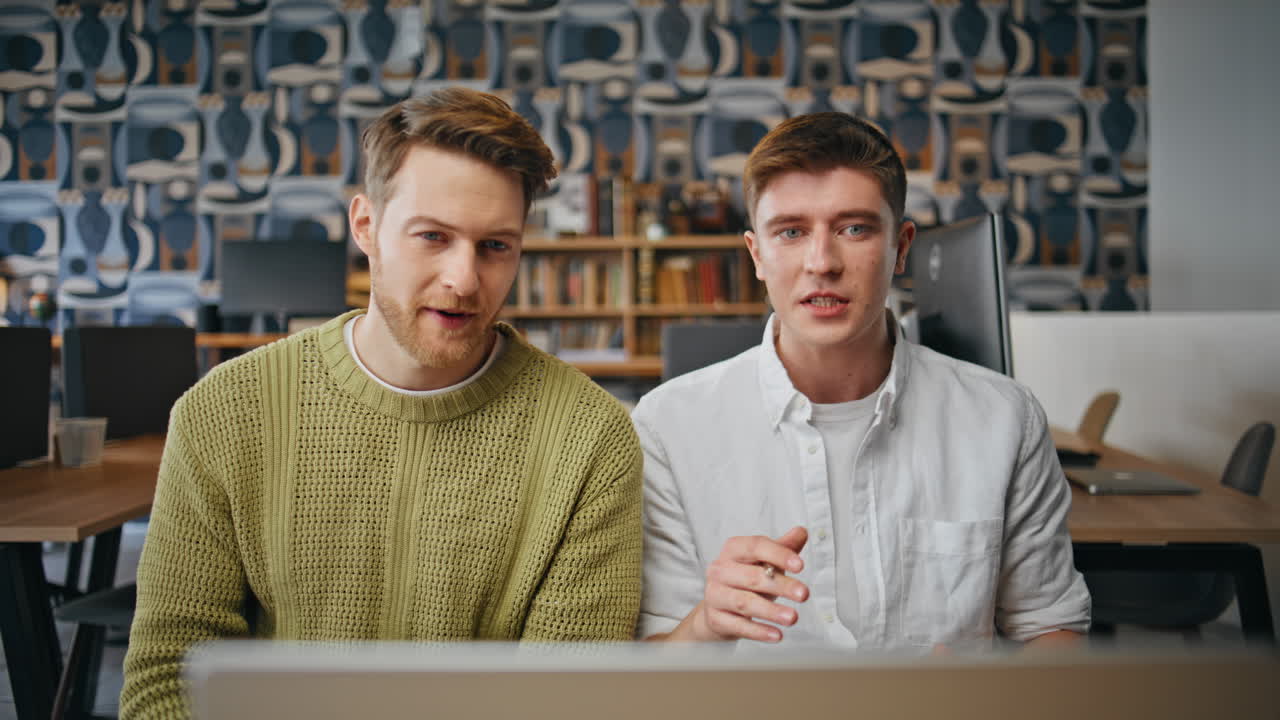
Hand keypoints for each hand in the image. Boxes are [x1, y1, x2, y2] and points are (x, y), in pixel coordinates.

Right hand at [664, 526, 809, 642]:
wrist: (718, 608)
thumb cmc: (745, 580)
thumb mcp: (764, 562)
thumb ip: (783, 548)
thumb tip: (802, 532)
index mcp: (733, 550)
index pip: (755, 546)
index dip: (779, 554)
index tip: (800, 565)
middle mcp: (720, 570)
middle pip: (752, 576)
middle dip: (781, 585)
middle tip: (804, 594)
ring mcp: (715, 595)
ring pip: (744, 602)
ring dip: (771, 611)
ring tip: (793, 617)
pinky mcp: (715, 618)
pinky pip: (738, 625)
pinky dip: (759, 631)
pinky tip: (777, 634)